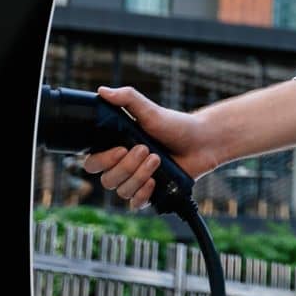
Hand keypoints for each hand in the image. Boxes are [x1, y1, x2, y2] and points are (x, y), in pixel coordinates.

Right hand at [81, 86, 217, 210]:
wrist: (202, 142)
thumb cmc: (175, 124)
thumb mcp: (150, 110)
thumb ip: (127, 99)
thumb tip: (102, 91)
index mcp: (117, 147)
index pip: (93, 163)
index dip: (103, 160)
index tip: (122, 148)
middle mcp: (123, 166)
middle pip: (107, 180)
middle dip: (128, 166)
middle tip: (147, 149)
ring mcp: (136, 180)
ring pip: (121, 191)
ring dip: (139, 176)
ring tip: (158, 159)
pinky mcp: (150, 193)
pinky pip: (135, 204)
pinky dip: (143, 195)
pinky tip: (154, 181)